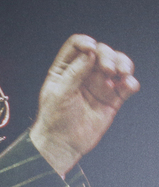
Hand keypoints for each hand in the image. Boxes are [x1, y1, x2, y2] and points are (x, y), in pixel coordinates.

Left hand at [30, 34, 139, 176]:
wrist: (64, 144)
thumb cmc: (55, 120)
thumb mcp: (59, 93)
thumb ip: (75, 73)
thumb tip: (90, 53)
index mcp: (65, 69)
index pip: (76, 46)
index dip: (85, 42)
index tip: (92, 49)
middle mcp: (83, 73)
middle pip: (100, 52)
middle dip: (108, 56)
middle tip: (109, 70)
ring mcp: (99, 85)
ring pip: (117, 65)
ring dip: (123, 64)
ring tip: (121, 74)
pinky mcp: (112, 99)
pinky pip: (126, 85)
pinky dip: (130, 82)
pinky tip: (127, 85)